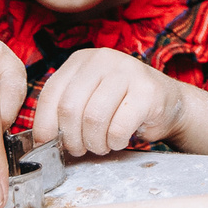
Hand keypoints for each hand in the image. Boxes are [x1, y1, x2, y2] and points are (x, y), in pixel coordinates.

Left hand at [28, 48, 186, 156]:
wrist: (166, 103)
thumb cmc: (120, 105)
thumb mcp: (88, 98)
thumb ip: (65, 110)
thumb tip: (41, 140)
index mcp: (81, 60)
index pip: (51, 93)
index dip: (45, 125)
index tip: (48, 144)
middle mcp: (103, 59)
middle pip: (70, 108)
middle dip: (72, 139)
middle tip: (80, 149)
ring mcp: (128, 71)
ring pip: (93, 119)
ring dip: (94, 143)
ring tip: (101, 145)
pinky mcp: (148, 91)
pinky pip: (118, 127)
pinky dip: (115, 142)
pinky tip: (119, 139)